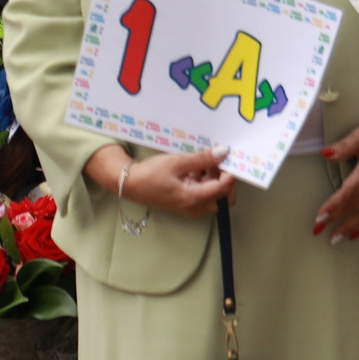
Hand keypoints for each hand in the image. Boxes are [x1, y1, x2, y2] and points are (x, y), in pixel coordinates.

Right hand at [89, 145, 231, 218]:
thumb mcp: (178, 162)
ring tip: (200, 162)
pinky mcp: (185, 203)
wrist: (128, 183)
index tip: (227, 158)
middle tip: (216, 162)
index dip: (230, 173)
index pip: (224, 189)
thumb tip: (223, 152)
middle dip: (224, 179)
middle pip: (223, 197)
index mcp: (194, 199)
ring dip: (213, 179)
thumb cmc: (150, 174)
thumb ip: (202, 159)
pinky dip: (203, 181)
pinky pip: (202, 194)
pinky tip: (192, 168)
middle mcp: (195, 208)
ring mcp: (190, 207)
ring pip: (214, 195)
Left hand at [315, 108, 358, 243]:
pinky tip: (357, 232)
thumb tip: (325, 153)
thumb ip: (344, 146)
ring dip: (351, 227)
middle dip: (337, 221)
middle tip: (320, 232)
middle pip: (356, 207)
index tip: (320, 217)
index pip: (348, 192)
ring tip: (337, 239)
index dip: (334, 206)